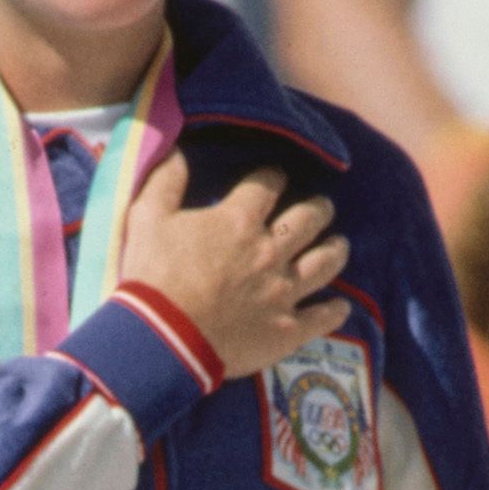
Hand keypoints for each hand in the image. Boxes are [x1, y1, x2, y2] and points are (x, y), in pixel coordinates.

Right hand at [118, 152, 348, 381]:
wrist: (163, 339)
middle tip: (322, 207)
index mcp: (238, 221)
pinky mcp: (286, 330)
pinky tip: (341, 306)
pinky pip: (323, 317)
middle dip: (319, 209)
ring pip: (325, 263)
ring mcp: (283, 292)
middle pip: (309, 219)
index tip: (275, 178)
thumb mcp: (147, 219)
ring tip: (340, 245)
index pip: (268, 185)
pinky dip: (335, 310)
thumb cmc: (152, 277)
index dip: (273, 177)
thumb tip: (177, 150)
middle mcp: (270, 251)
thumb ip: (165, 181)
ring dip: (336, 251)